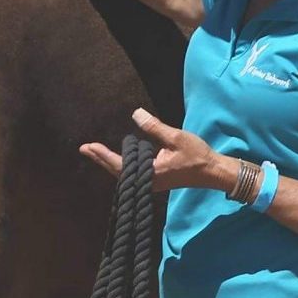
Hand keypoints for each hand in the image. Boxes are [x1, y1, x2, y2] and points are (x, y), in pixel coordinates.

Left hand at [80, 108, 229, 193]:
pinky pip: (133, 174)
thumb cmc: (197, 156)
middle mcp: (149, 182)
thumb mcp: (176, 138)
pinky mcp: (156, 180)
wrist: (212, 172)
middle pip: (118, 172)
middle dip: (101, 158)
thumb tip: (136, 114)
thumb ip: (155, 127)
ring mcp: (152, 183)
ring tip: (96, 152)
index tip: (89, 146)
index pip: (120, 165)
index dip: (103, 155)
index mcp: (152, 173)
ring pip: (125, 174)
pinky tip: (117, 158)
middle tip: (85, 148)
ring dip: (110, 162)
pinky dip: (122, 165)